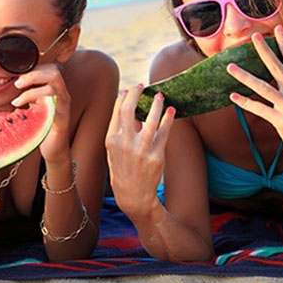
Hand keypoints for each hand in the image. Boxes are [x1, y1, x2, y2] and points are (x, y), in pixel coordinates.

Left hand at [12, 63, 71, 167]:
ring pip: (53, 87)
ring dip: (32, 88)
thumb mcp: (34, 104)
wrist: (55, 147)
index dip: (34, 66)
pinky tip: (21, 109)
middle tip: (17, 83)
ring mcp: (63, 107)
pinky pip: (52, 108)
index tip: (17, 74)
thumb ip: (28, 91)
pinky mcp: (61, 120)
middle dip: (33, 74)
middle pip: (54, 73)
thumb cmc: (41, 124)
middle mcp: (62, 95)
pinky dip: (35, 104)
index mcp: (56, 89)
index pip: (50, 68)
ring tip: (17, 96)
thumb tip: (9, 80)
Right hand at [105, 85, 174, 215]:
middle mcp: (124, 142)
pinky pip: (164, 132)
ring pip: (150, 119)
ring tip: (160, 96)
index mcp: (111, 139)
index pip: (117, 110)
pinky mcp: (156, 155)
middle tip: (142, 87)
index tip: (130, 89)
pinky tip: (172, 111)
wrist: (133, 195)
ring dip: (156, 104)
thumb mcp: (113, 150)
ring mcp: (141, 149)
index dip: (124, 96)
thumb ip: (119, 130)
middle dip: (136, 94)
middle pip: (129, 109)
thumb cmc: (122, 169)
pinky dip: (169, 119)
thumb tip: (128, 108)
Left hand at [227, 28, 282, 173]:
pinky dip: (245, 102)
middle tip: (252, 37)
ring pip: (263, 87)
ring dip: (244, 76)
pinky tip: (232, 96)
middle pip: (278, 68)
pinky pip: (259, 108)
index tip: (277, 28)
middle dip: (264, 51)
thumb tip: (278, 69)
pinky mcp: (282, 121)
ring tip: (230, 67)